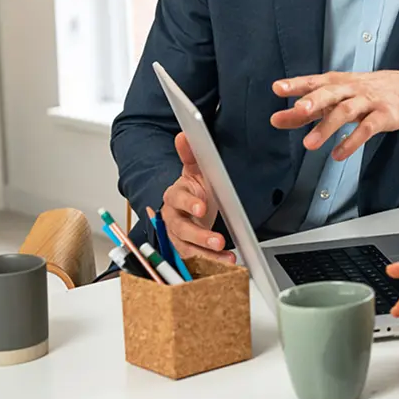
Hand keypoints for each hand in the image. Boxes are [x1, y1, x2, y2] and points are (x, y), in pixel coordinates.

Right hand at [161, 133, 232, 263]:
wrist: (190, 207)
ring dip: (207, 255)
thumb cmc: (193, 190)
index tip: (202, 207)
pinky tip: (226, 263)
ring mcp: (177, 237)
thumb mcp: (196, 172)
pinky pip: (195, 260)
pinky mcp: (185, 251)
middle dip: (200, 235)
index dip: (189, 203)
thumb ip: (191, 155)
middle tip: (218, 239)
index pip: (177, 199)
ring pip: (187, 248)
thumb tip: (184, 135)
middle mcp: (172, 219)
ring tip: (226, 258)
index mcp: (174, 196)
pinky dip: (210, 263)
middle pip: (181, 229)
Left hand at [270, 70, 398, 159]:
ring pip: (346, 111)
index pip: (314, 82)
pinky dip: (352, 141)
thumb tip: (276, 119)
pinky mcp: (383, 116)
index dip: (296, 84)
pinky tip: (338, 154)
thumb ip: (304, 111)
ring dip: (327, 127)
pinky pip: (367, 129)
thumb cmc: (362, 93)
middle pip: (331, 92)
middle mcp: (351, 89)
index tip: (278, 88)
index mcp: (336, 83)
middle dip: (314, 101)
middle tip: (298, 110)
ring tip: (309, 144)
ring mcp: (368, 102)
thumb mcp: (334, 99)